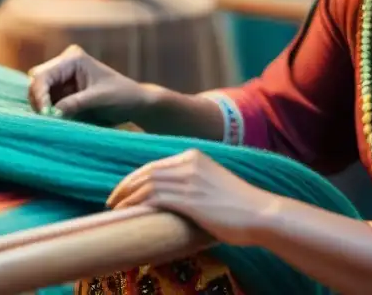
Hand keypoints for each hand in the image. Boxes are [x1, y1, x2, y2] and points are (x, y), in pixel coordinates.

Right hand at [27, 44, 150, 123]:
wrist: (135, 103)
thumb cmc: (122, 95)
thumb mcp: (99, 99)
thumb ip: (74, 104)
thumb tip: (51, 114)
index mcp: (73, 58)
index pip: (44, 75)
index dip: (39, 94)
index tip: (45, 114)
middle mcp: (64, 65)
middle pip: (37, 82)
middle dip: (38, 100)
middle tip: (46, 120)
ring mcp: (62, 79)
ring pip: (39, 93)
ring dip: (42, 108)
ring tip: (52, 122)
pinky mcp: (64, 93)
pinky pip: (47, 102)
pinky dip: (48, 112)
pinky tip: (55, 121)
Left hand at [106, 149, 277, 246]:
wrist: (259, 214)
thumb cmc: (239, 206)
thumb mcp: (212, 185)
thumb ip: (192, 185)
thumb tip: (170, 198)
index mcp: (195, 156)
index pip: (155, 165)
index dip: (135, 177)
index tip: (123, 190)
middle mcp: (189, 163)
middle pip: (147, 171)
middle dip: (125, 185)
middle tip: (111, 199)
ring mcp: (189, 179)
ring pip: (147, 184)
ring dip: (126, 195)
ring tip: (114, 207)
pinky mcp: (189, 198)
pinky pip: (154, 197)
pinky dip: (136, 203)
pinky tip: (127, 212)